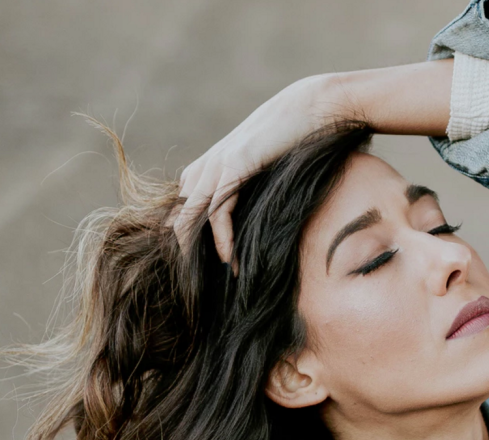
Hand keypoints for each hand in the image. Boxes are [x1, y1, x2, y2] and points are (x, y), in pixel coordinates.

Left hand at [173, 74, 345, 274]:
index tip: (195, 272)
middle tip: (194, 284)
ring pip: (189, 217)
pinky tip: (229, 259)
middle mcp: (204, 167)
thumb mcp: (261, 170)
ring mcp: (216, 165)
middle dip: (182, 253)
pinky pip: (218, 211)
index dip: (182, 242)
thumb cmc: (293, 141)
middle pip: (176, 218)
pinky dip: (221, 239)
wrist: (312, 106)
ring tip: (207, 280)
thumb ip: (246, 190)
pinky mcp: (234, 166)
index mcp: (206, 168)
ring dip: (197, 253)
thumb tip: (249, 222)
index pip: (178, 212)